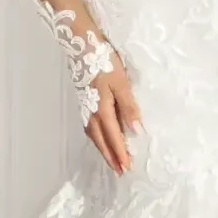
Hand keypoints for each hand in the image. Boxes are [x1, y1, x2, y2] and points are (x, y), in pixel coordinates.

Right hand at [85, 56, 142, 173]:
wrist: (81, 46)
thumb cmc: (104, 63)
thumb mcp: (121, 84)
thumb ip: (128, 108)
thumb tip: (136, 131)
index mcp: (102, 110)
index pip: (113, 137)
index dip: (120, 153)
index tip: (126, 168)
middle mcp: (91, 113)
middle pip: (101, 141)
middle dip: (110, 157)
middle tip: (119, 171)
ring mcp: (85, 108)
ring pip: (94, 135)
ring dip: (102, 149)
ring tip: (110, 159)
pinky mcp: (83, 102)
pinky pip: (89, 127)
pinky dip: (96, 137)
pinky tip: (99, 137)